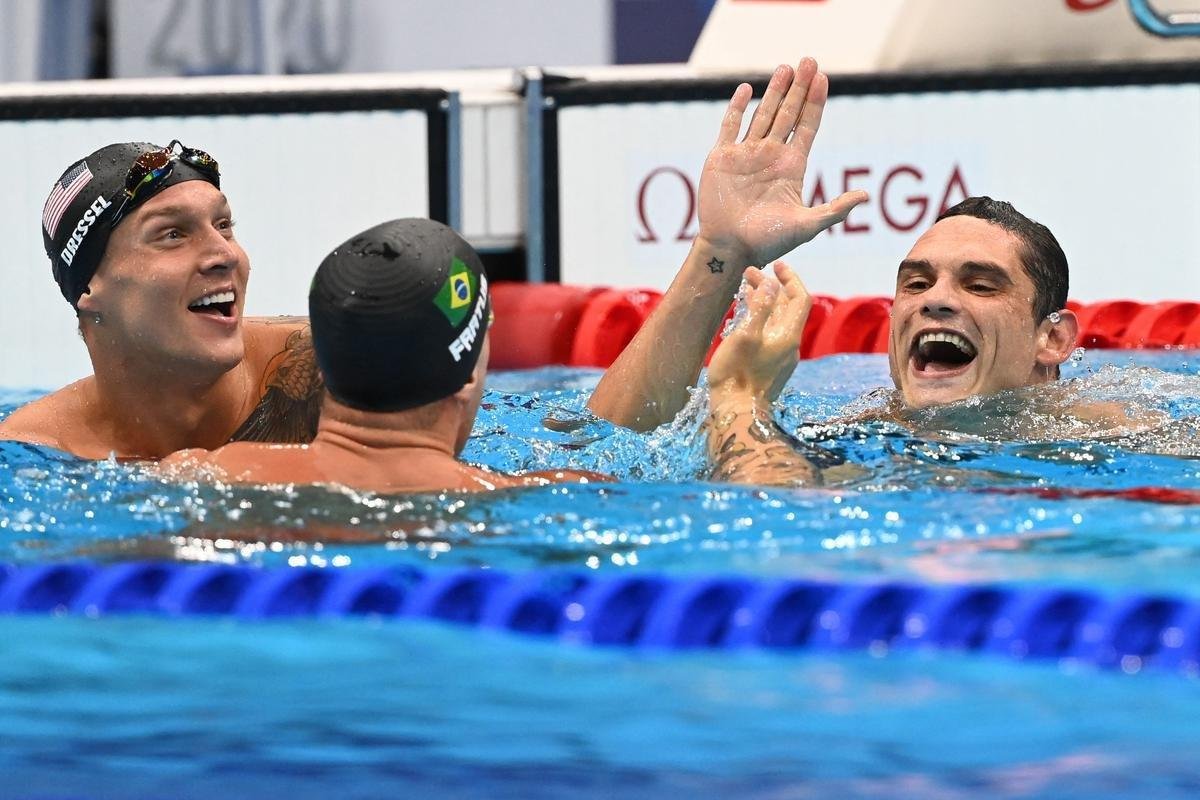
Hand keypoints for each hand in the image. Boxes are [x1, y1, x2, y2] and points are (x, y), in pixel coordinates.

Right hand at [696, 58, 867, 267]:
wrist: (730, 249)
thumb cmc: (768, 242)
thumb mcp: (807, 226)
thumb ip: (835, 209)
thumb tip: (865, 196)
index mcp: (792, 167)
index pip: (807, 126)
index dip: (816, 102)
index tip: (823, 78)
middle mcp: (770, 156)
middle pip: (788, 114)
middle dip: (799, 88)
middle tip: (809, 60)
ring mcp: (746, 155)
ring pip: (763, 115)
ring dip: (774, 91)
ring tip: (786, 68)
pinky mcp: (722, 158)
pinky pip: (730, 126)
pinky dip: (737, 107)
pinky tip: (748, 89)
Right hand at [708, 262, 811, 402]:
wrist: (737, 415)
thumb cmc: (737, 375)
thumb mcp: (744, 336)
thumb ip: (759, 308)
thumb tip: (770, 284)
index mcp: (787, 335)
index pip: (799, 298)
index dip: (790, 278)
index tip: (775, 264)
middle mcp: (789, 345)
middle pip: (786, 308)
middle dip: (770, 287)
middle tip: (748, 274)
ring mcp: (780, 358)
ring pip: (776, 321)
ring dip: (763, 302)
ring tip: (743, 290)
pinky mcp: (770, 367)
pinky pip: (769, 334)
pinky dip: (759, 319)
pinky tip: (743, 318)